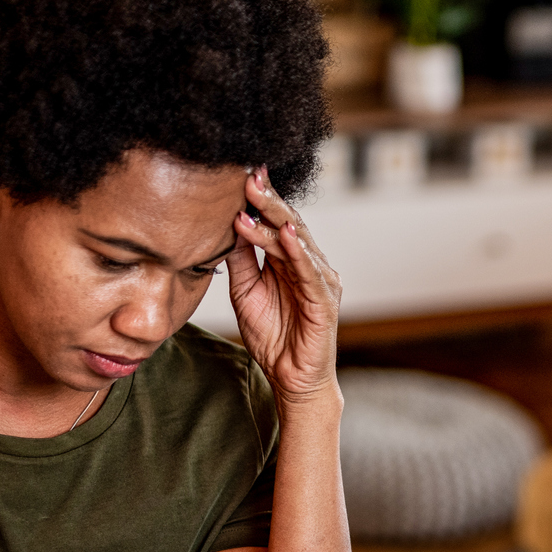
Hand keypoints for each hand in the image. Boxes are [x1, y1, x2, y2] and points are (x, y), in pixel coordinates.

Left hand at [228, 167, 342, 404]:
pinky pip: (310, 271)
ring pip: (296, 241)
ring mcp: (321, 279)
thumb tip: (225, 225)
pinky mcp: (325, 300)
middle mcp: (310, 264)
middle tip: (246, 173)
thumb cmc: (273, 336)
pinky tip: (282, 233)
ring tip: (254, 196)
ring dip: (275, 218)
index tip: (237, 173)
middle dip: (267, 198)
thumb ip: (240, 260)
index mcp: (290, 260)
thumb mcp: (245, 291)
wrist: (291, 378)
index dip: (258, 199)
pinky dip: (296, 251)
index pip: (274, 222)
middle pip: (288, 223)